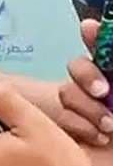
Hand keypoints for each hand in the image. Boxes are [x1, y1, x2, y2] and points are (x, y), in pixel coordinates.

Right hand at [57, 19, 112, 145]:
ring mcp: (86, 113)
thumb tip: (90, 31)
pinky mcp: (70, 131)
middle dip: (87, 75)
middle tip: (101, 91)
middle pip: (80, 68)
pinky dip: (77, 124)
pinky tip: (95, 136)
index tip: (88, 29)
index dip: (95, 37)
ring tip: (106, 127)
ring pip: (67, 91)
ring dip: (85, 106)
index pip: (103, 52)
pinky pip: (60, 115)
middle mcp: (105, 95)